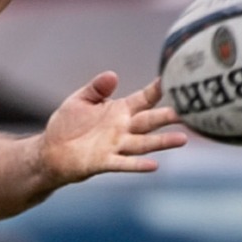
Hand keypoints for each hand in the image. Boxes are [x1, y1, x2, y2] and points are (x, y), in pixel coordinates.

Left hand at [39, 74, 186, 185]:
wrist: (50, 152)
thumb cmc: (67, 125)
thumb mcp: (80, 100)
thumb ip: (97, 88)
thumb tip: (112, 75)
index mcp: (119, 111)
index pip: (144, 99)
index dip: (158, 90)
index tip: (175, 79)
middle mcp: (122, 129)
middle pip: (150, 121)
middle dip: (169, 116)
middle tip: (191, 112)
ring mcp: (115, 146)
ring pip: (144, 144)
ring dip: (162, 142)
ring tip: (183, 139)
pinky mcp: (103, 162)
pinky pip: (124, 164)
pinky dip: (138, 165)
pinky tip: (154, 166)